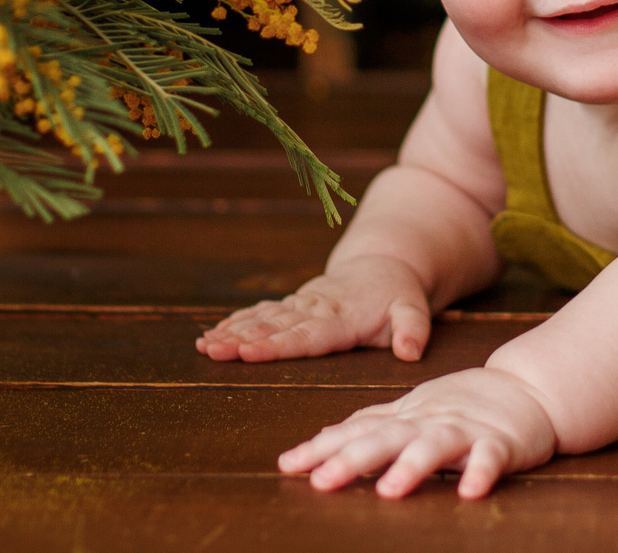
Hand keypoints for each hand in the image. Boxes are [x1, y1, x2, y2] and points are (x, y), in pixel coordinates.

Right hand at [196, 254, 432, 362]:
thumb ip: (412, 329)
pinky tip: (210, 335)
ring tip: (204, 345)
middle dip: (242, 339)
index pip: (305, 335)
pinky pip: (259, 313)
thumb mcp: (413, 308)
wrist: (383, 264)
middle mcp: (315, 308)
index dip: (276, 345)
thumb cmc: (398, 295)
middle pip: (274, 327)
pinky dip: (234, 323)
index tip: (248, 352)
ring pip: (261, 318)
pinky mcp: (292, 304)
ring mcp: (300, 305)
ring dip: (232, 332)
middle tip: (213, 350)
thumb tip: (411, 351)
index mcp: (341, 316)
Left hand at [280, 366, 558, 498]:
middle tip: (322, 481)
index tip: (287, 465)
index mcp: (405, 418)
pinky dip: (481, 473)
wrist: (527, 388)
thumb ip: (372, 425)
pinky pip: (490, 459)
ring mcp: (464, 432)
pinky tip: (471, 492)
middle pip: (387, 439)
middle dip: (353, 459)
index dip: (322, 448)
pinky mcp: (500, 444)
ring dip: (412, 467)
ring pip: (435, 447)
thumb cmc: (463, 405)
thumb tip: (323, 439)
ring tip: (389, 491)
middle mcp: (428, 422)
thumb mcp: (412, 411)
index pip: (357, 432)